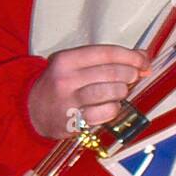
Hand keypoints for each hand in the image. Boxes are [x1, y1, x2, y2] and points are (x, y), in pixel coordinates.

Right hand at [27, 44, 151, 138]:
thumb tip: (142, 56)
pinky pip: (106, 113)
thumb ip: (106, 59)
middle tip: (133, 77)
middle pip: (112, 73)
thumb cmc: (59, 85)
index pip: (107, 53)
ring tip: (119, 91)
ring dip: (122, 92)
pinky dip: (114, 109)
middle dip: (130, 74)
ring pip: (111, 93)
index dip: (131, 56)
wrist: (32, 110)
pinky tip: (110, 106)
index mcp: (67, 60)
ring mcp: (70, 102)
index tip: (143, 61)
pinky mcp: (74, 122)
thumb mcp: (75, 65)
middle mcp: (67, 79)